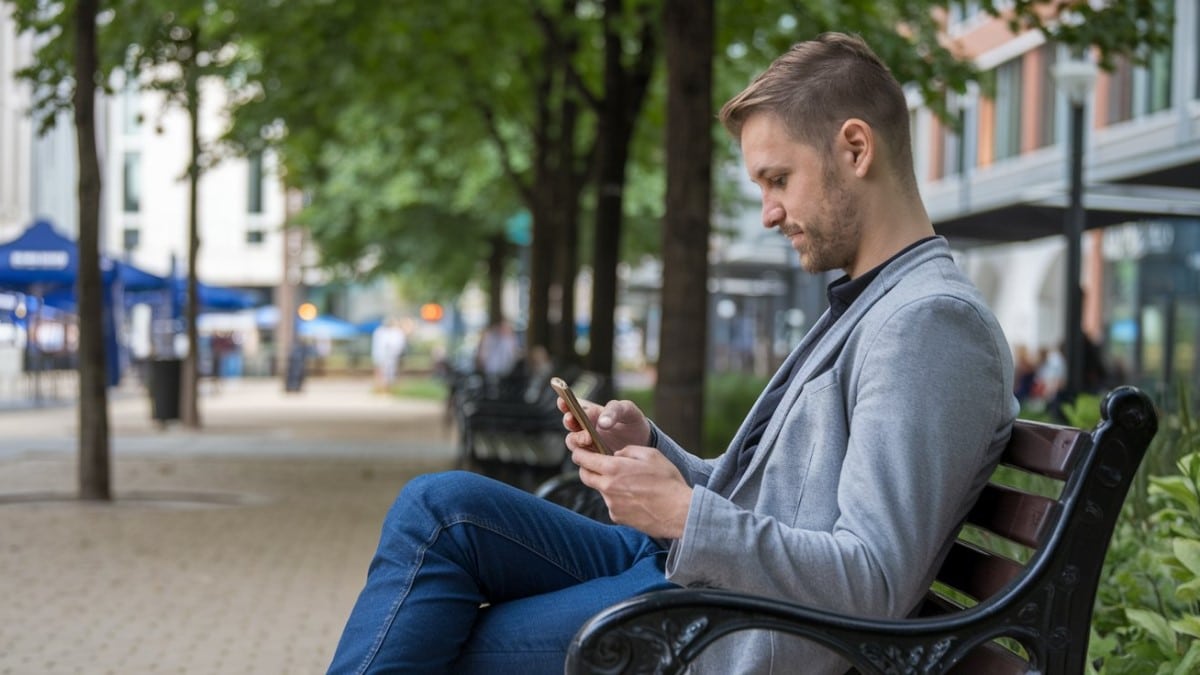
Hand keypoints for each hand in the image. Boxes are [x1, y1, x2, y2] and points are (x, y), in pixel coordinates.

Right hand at [558, 397, 651, 453]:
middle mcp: (584, 427)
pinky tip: (595, 454)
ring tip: (588, 438)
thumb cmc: (632, 421)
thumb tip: (602, 423)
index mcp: (591, 411)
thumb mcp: (627, 410)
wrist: (642, 442)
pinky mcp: (591, 457)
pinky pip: (582, 458)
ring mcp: (587, 443)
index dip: (565, 403)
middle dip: (569, 421)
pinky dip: (585, 455)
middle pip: (569, 424)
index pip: (572, 406)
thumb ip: (614, 411)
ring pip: (572, 441)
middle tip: (573, 420)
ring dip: (576, 439)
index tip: (562, 401)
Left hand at [572, 445, 691, 538]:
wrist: (680, 512)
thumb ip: (628, 450)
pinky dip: (619, 499)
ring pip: (601, 490)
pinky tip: (637, 498)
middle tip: (596, 463)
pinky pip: (612, 504)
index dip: (579, 453)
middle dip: (586, 468)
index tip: (579, 451)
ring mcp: (612, 505)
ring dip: (608, 484)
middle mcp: (608, 488)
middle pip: (585, 476)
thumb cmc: (668, 481)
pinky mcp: (618, 517)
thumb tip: (616, 454)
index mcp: (614, 469)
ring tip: (631, 484)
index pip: (584, 459)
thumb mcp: (650, 454)